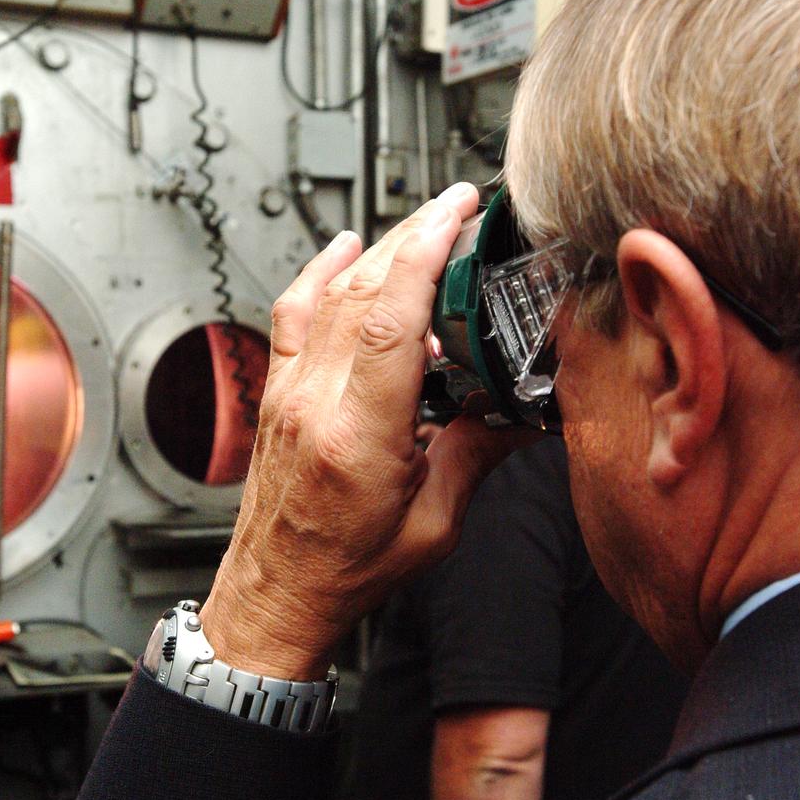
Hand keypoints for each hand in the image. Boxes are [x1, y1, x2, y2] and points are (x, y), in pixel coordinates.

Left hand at [200, 183, 532, 678]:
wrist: (278, 592)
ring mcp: (289, 392)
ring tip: (423, 223)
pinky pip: (294, 312)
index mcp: (360, 438)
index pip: (389, 321)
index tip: (456, 218)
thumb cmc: (346, 568)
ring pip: (329, 293)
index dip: (425, 256)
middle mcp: (315, 403)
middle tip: (457, 208)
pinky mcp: (277, 391)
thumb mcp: (435, 522)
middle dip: (413, 235)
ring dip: (379, 249)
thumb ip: (478, 455)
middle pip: (362, 291)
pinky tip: (348, 247)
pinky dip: (321, 271)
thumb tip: (522, 411)